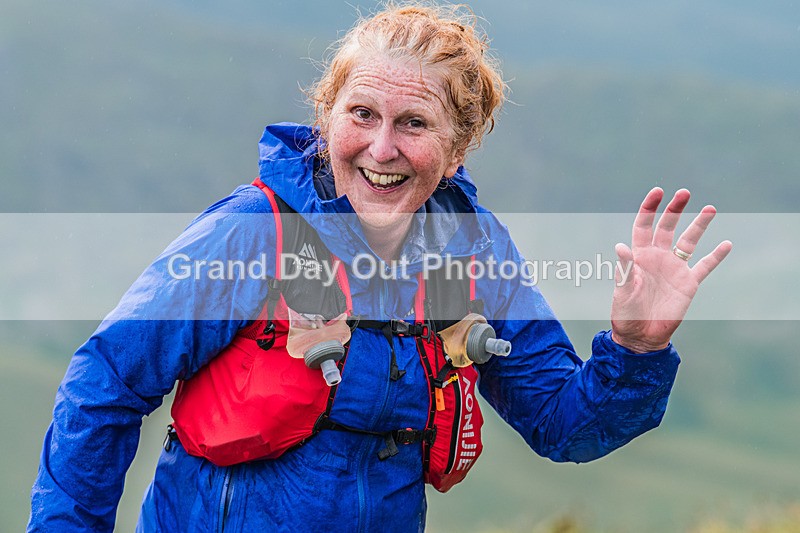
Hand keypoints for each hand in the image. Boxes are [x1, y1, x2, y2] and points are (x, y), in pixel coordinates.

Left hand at [611, 188, 731, 352]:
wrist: (640, 336)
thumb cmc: (625, 314)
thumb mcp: (622, 292)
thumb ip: (624, 270)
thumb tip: (621, 246)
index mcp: (639, 256)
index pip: (644, 226)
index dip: (650, 208)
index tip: (658, 192)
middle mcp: (658, 258)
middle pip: (667, 227)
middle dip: (675, 209)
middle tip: (684, 193)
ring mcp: (674, 269)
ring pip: (688, 241)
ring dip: (699, 225)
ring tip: (710, 208)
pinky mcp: (688, 283)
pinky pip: (705, 266)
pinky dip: (716, 256)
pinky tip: (726, 244)